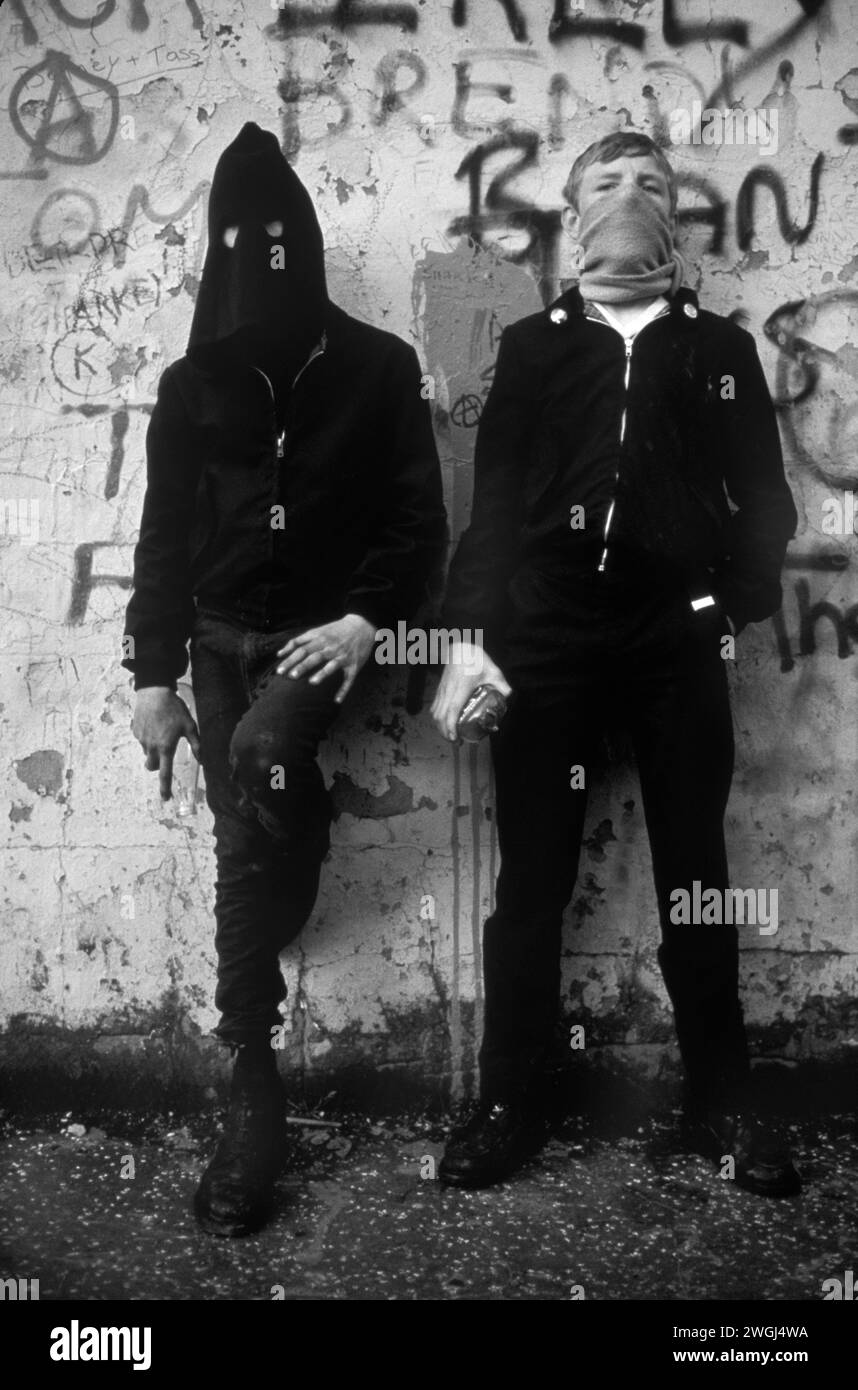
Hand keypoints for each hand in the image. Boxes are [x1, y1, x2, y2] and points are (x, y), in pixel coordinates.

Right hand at [131, 687, 199, 801]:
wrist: (154, 692)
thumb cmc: (175, 709)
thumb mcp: (190, 726)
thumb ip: (196, 745)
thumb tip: (202, 760)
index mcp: (166, 747)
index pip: (165, 773)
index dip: (165, 788)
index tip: (165, 798)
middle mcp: (152, 747)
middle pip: (152, 766)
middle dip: (158, 766)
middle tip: (165, 754)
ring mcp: (141, 739)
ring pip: (147, 753)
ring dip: (154, 750)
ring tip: (162, 731)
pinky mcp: (135, 732)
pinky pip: (142, 741)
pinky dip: (148, 738)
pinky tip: (154, 724)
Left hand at [275, 614, 376, 703]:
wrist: (362, 626)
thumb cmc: (335, 631)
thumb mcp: (316, 631)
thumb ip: (297, 641)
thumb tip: (279, 654)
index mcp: (320, 639)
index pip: (302, 649)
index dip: (290, 659)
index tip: (279, 670)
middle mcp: (331, 647)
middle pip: (314, 656)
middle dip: (302, 666)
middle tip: (291, 676)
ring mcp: (343, 656)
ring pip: (332, 666)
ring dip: (323, 674)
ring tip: (312, 682)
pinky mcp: (354, 665)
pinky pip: (349, 679)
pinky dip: (344, 689)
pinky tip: (337, 700)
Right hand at [431, 642, 511, 742]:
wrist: (460, 647)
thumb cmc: (476, 659)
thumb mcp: (493, 671)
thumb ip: (502, 685)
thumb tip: (508, 697)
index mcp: (461, 687)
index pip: (452, 710)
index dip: (450, 726)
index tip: (455, 737)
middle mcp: (449, 690)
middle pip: (440, 716)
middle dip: (445, 732)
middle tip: (456, 742)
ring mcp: (442, 690)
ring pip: (435, 713)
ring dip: (440, 727)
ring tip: (450, 735)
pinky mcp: (439, 689)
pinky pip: (435, 707)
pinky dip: (437, 718)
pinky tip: (445, 723)